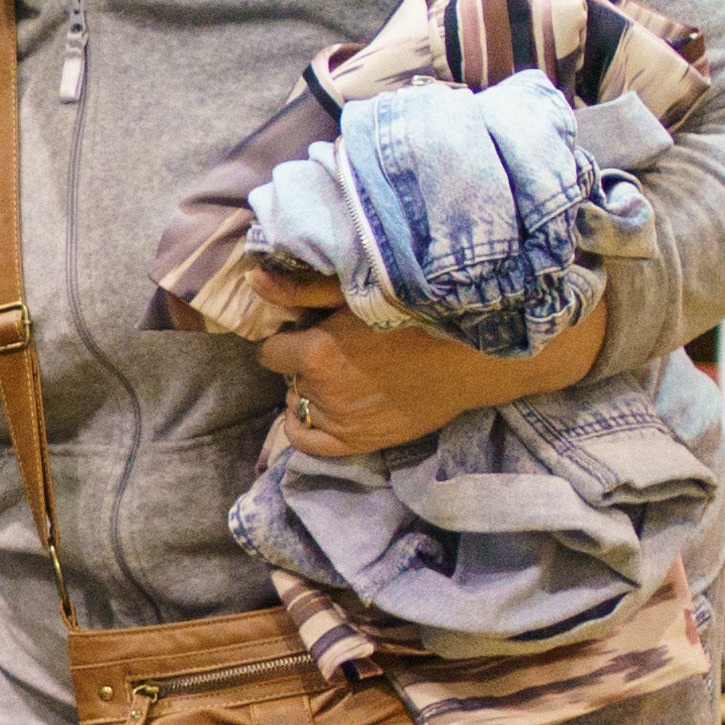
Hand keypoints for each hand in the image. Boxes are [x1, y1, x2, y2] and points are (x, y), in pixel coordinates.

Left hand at [266, 285, 604, 458]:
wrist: (472, 358)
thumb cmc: (419, 317)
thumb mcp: (358, 296)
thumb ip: (303, 291)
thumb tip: (253, 281)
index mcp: (318, 352)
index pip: (271, 352)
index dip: (289, 340)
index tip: (309, 333)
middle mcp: (323, 391)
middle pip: (288, 378)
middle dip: (302, 364)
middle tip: (334, 352)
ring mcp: (339, 421)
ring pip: (297, 406)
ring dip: (309, 391)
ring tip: (341, 375)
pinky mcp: (358, 442)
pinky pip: (306, 443)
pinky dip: (305, 426)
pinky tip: (321, 408)